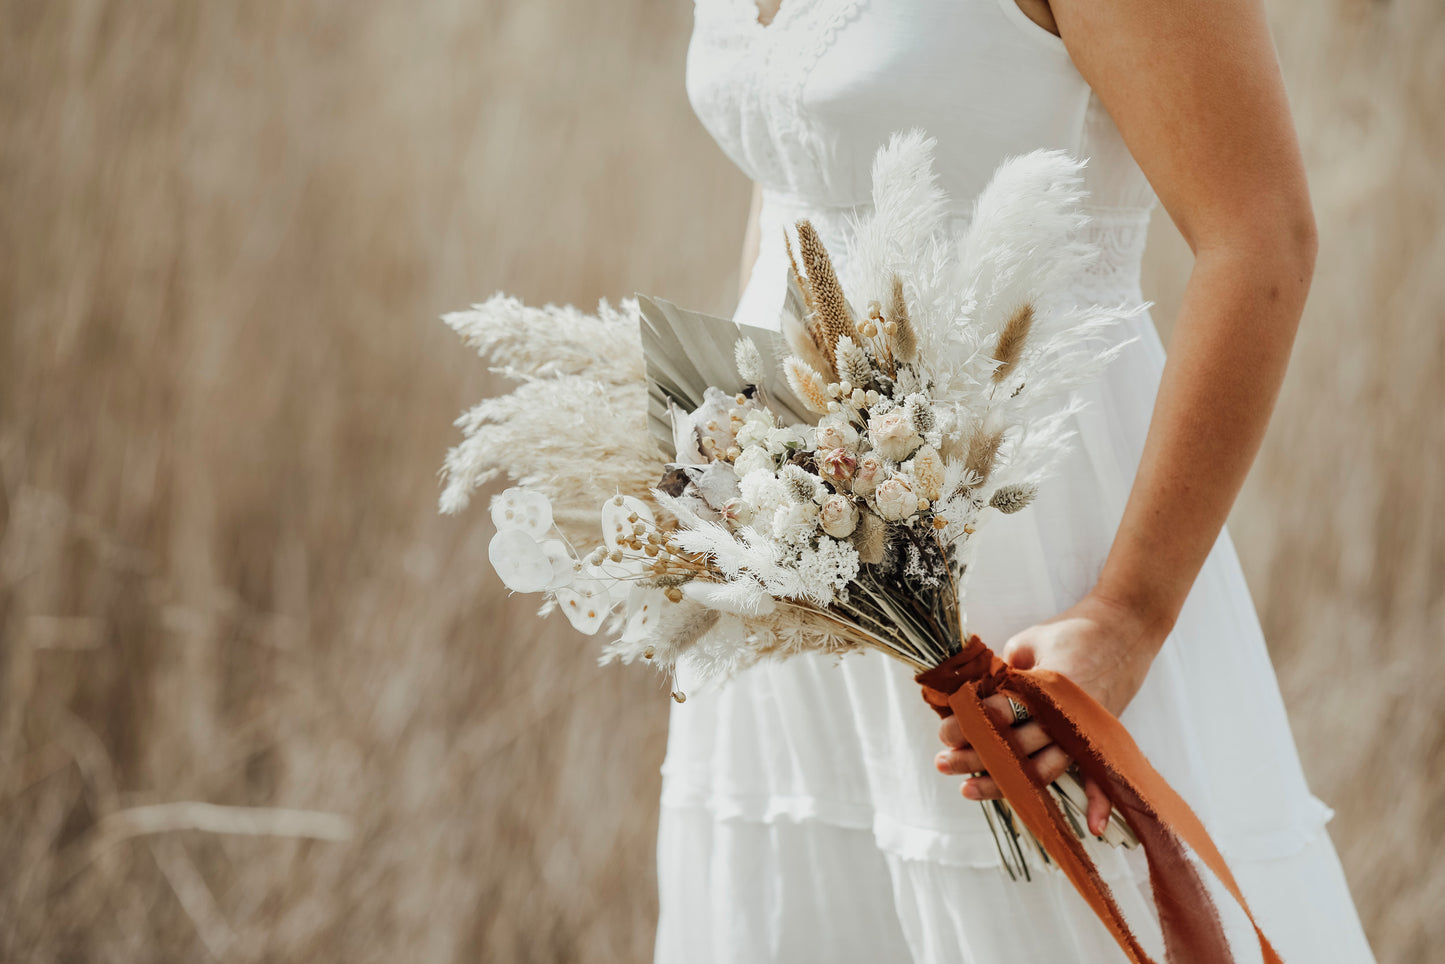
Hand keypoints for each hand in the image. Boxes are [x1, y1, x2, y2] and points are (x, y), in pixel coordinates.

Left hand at [934, 590, 1169, 834]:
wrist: (1126, 627)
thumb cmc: (1073, 630)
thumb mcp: (1029, 641)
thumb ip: (1002, 671)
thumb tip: (972, 697)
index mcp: (1050, 687)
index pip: (1003, 712)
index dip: (970, 723)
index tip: (944, 729)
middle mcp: (1069, 716)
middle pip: (1016, 747)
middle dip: (975, 756)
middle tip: (943, 760)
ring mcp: (1087, 732)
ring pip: (1042, 769)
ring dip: (1004, 784)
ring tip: (967, 789)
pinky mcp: (1100, 739)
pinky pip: (1102, 777)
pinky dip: (1102, 803)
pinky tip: (1094, 829)